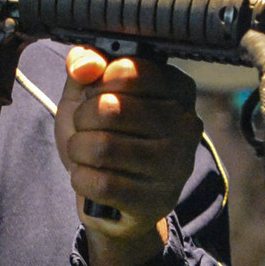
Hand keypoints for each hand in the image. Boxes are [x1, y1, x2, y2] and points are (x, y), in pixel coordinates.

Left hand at [54, 48, 201, 265]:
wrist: (111, 197)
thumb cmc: (104, 135)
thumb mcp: (89, 92)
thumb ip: (85, 65)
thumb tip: (84, 65)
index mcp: (178, 89)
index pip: (126, 71)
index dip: (96, 84)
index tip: (97, 95)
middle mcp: (186, 125)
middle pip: (110, 108)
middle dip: (82, 119)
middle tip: (85, 128)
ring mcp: (176, 166)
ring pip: (102, 147)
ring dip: (78, 149)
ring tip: (84, 153)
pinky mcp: (159, 201)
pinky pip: (102, 185)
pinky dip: (81, 179)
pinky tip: (89, 177)